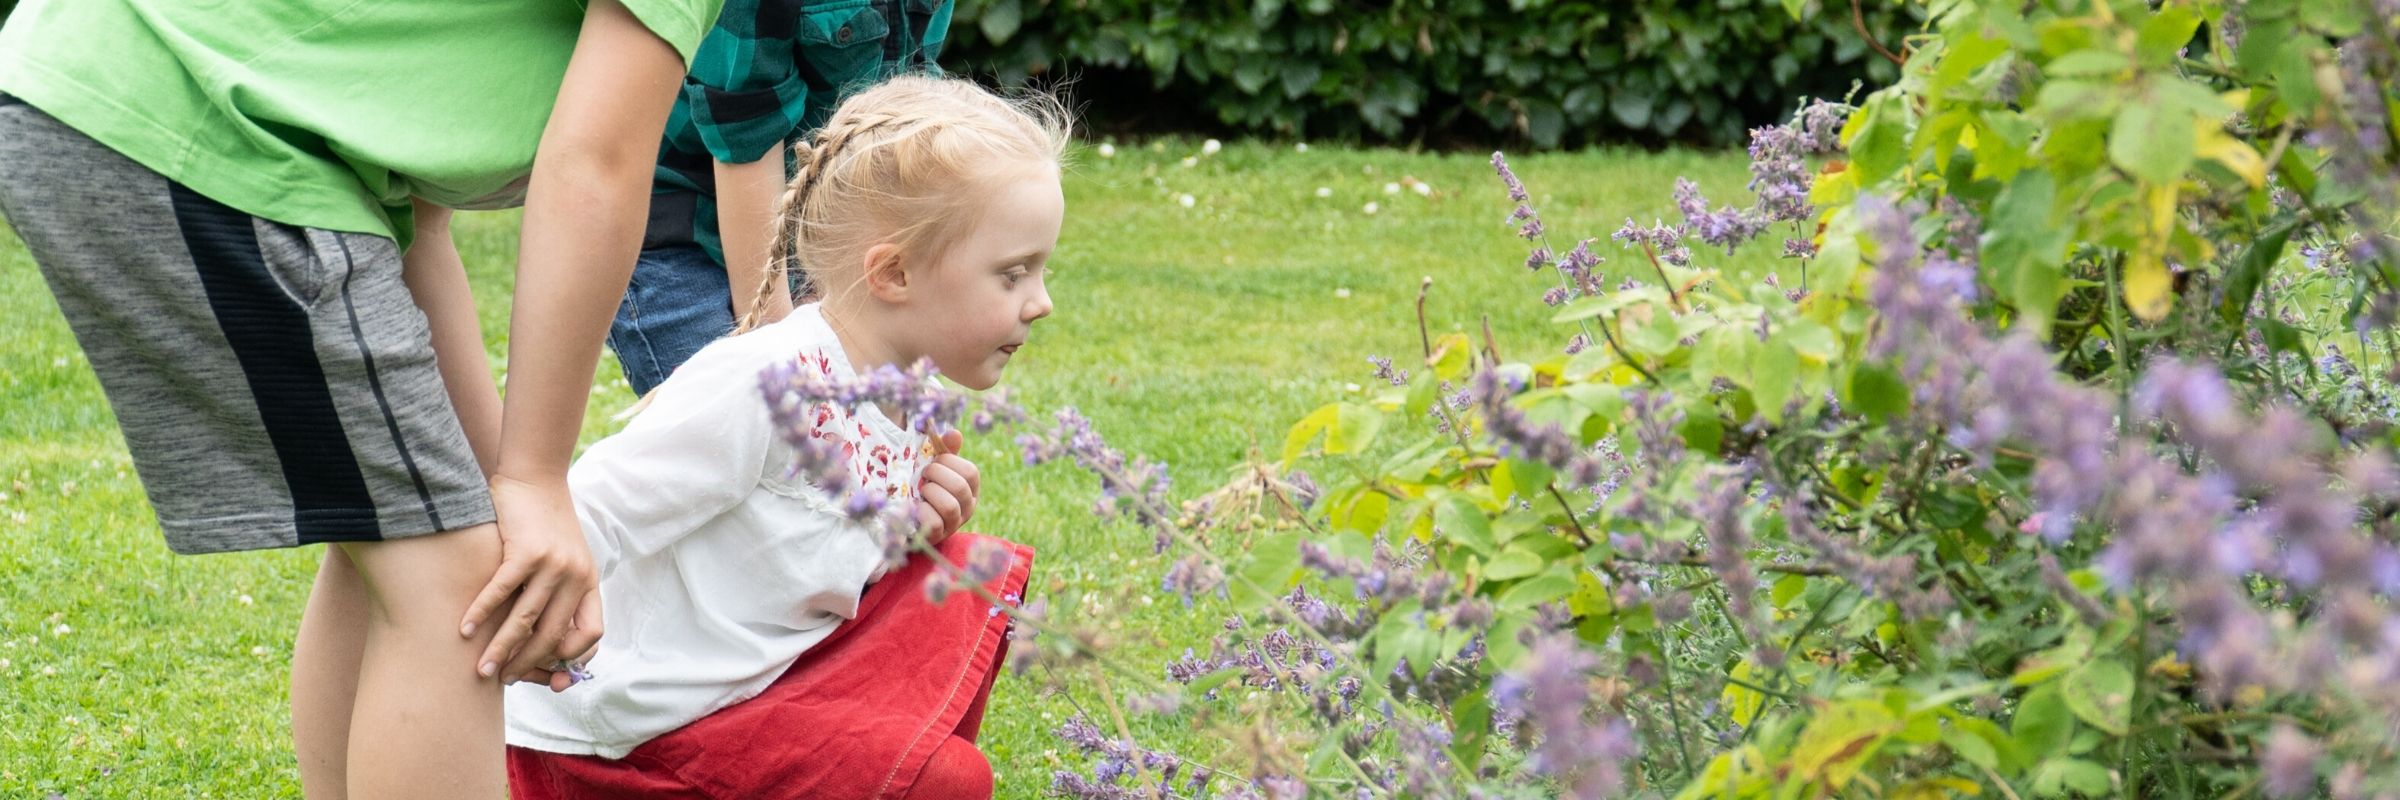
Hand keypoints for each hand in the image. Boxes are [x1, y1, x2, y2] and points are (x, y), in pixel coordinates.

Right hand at [461, 476, 603, 684]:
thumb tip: (544, 645)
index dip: (572, 658)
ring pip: (525, 620)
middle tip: (504, 679)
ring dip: (501, 648)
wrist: (535, 478)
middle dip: (527, 663)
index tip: (549, 674)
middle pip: (553, 635)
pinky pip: (501, 592)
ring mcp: (552, 564)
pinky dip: (481, 614)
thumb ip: (560, 596)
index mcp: (589, 581)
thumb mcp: (566, 561)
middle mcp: (576, 576)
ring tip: (483, 668)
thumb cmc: (545, 526)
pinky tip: (465, 630)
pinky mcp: (525, 551)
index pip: (592, 633)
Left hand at [913, 429, 979, 545]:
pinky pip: (934, 523)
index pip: (971, 472)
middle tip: (923, 475)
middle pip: (960, 488)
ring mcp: (953, 524)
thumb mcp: (934, 467)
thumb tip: (954, 433)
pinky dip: (922, 512)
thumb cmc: (922, 486)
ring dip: (929, 493)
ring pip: (949, 507)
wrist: (904, 516)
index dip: (949, 462)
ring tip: (921, 491)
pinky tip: (916, 507)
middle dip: (936, 475)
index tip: (933, 461)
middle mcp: (967, 508)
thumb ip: (944, 451)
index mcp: (970, 488)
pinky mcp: (937, 537)